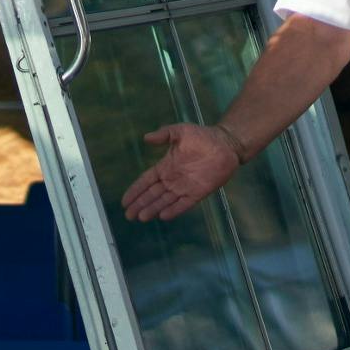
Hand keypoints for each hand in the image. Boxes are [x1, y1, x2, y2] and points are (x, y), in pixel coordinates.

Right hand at [120, 119, 243, 223]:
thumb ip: (163, 135)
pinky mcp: (198, 192)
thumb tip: (146, 137)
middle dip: (140, 204)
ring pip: (165, 201)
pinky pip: (184, 204)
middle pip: (153, 194)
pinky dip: (174, 210)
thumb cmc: (202, 136)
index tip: (124, 201)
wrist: (225, 144)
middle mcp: (173, 179)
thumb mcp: (180, 131)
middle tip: (129, 215)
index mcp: (166, 166)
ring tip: (141, 218)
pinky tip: (163, 216)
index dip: (135, 190)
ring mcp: (185, 187)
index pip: (146, 181)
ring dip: (153, 209)